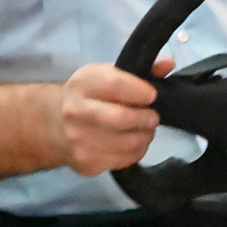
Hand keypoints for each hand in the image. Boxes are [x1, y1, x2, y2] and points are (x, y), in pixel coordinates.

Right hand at [47, 60, 168, 175]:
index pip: (114, 84)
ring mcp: (78, 140)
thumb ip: (139, 70)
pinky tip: (131, 143)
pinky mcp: (87, 162)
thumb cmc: (90, 96)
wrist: (57, 124)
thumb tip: (169, 64)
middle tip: (152, 116)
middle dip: (146, 118)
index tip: (152, 95)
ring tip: (142, 129)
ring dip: (144, 136)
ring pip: (129, 143)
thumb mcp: (107, 75)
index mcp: (81, 84)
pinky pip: (126, 159)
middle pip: (121, 118)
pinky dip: (137, 151)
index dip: (139, 90)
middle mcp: (75, 111)